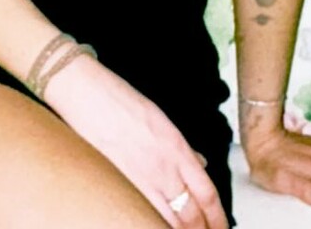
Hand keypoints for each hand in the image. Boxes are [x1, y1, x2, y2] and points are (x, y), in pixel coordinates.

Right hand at [44, 54, 226, 228]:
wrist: (87, 95)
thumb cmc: (122, 101)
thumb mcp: (162, 120)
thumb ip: (182, 147)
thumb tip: (200, 163)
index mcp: (177, 149)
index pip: (207, 193)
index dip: (218, 218)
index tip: (222, 228)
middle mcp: (163, 169)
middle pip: (191, 215)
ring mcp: (140, 182)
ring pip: (168, 222)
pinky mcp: (118, 188)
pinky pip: (141, 216)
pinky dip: (152, 225)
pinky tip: (155, 227)